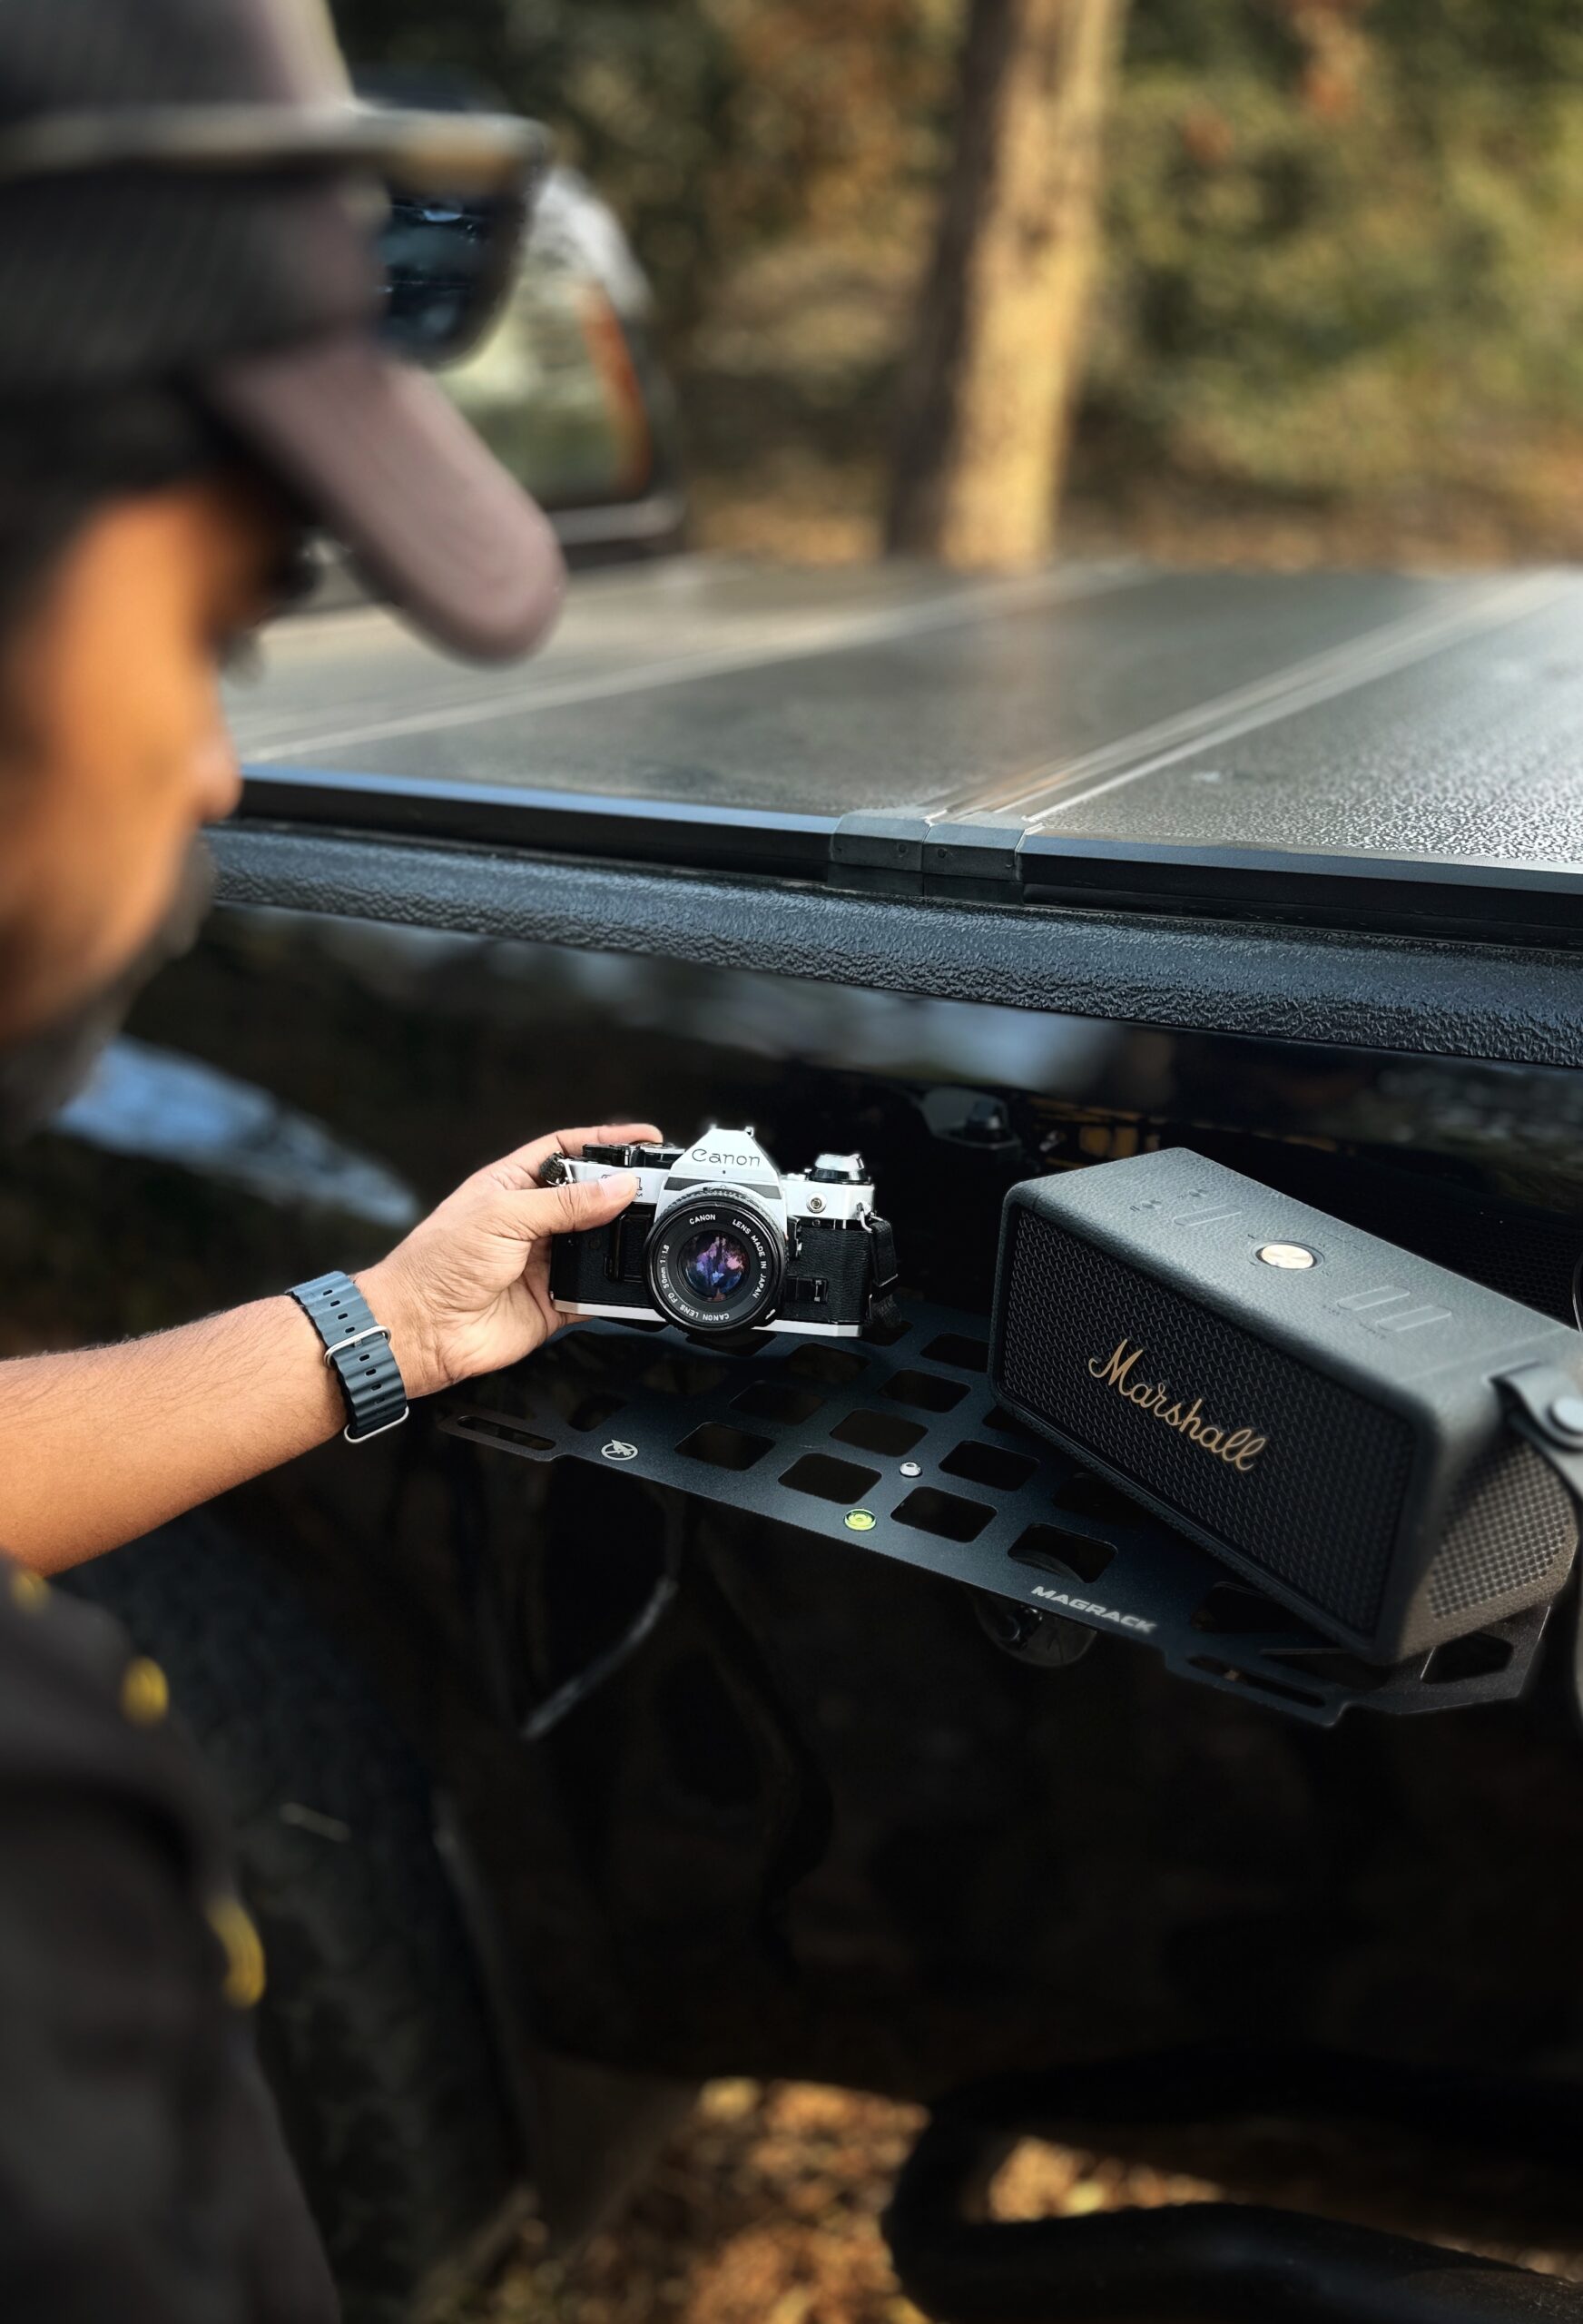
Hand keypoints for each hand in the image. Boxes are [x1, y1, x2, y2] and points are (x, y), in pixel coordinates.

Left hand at [357, 1123, 660, 1398]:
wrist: (421, 1329)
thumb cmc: (436, 1265)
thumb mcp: (503, 1215)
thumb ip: (565, 1202)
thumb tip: (618, 1186)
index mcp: (514, 1185)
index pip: (570, 1151)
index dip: (607, 1142)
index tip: (645, 1139)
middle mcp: (533, 1221)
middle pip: (592, 1197)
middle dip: (624, 1192)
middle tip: (657, 1189)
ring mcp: (546, 1261)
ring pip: (600, 1244)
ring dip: (622, 1240)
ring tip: (649, 1231)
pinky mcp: (556, 1301)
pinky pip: (598, 1292)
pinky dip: (617, 1288)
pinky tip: (630, 1279)